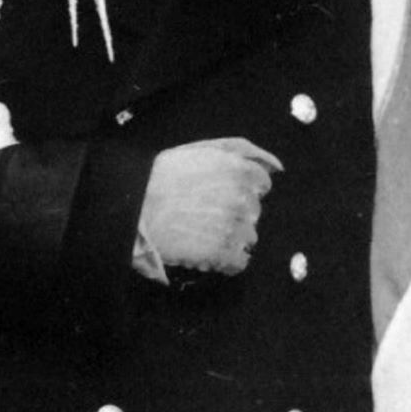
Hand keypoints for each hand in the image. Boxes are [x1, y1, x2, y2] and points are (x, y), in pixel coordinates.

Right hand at [135, 137, 281, 280]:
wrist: (131, 206)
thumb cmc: (162, 175)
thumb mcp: (204, 149)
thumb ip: (245, 151)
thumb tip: (278, 168)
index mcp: (243, 172)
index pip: (261, 186)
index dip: (238, 190)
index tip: (216, 195)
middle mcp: (245, 199)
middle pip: (253, 213)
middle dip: (233, 214)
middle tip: (202, 214)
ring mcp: (236, 228)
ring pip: (248, 237)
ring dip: (228, 238)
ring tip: (198, 233)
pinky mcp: (223, 253)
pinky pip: (239, 262)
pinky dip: (224, 261)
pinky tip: (204, 251)